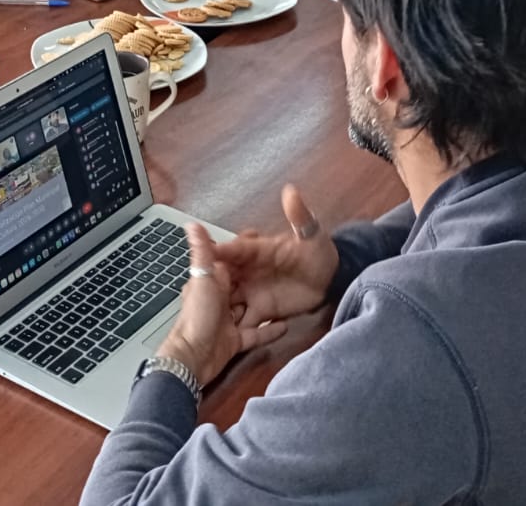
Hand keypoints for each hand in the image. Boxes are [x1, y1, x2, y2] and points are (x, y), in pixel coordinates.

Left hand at [157, 223, 288, 385]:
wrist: (194, 359)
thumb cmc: (197, 316)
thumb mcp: (202, 278)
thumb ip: (202, 252)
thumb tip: (191, 223)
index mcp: (213, 283)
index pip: (232, 263)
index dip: (246, 253)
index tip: (264, 240)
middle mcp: (222, 300)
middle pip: (245, 286)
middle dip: (262, 277)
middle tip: (287, 267)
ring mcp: (230, 321)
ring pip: (252, 309)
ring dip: (268, 304)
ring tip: (292, 294)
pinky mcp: (236, 340)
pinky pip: (257, 333)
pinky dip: (270, 330)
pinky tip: (286, 325)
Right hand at [212, 184, 339, 328]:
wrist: (331, 280)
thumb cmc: (318, 253)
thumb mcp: (311, 233)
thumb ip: (299, 214)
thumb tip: (290, 189)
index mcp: (257, 250)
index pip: (235, 249)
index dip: (221, 251)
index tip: (205, 251)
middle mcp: (249, 271)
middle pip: (224, 277)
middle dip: (210, 284)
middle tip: (195, 290)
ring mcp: (253, 292)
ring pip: (228, 300)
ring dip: (217, 308)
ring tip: (202, 317)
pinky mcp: (261, 311)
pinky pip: (245, 321)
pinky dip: (235, 328)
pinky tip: (222, 336)